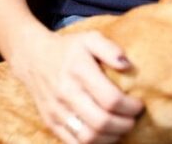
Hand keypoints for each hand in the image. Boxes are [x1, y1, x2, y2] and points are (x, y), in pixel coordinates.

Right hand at [9, 29, 142, 143]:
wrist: (33, 58)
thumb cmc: (68, 49)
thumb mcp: (90, 38)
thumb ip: (110, 49)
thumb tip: (127, 65)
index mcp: (79, 70)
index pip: (110, 99)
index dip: (130, 107)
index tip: (138, 105)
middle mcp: (66, 92)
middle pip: (101, 122)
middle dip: (124, 125)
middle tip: (133, 120)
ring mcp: (56, 110)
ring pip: (88, 137)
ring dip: (111, 138)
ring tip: (120, 128)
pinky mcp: (50, 122)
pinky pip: (73, 143)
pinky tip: (104, 135)